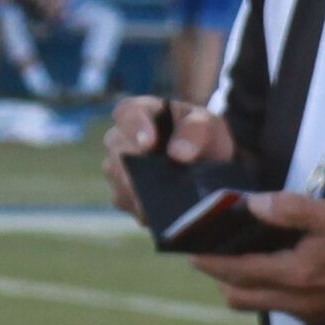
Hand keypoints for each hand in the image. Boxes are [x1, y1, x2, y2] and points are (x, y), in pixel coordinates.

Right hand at [96, 91, 195, 216]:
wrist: (207, 163)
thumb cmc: (201, 135)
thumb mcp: (207, 125)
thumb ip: (196, 131)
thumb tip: (179, 154)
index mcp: (140, 111)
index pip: (127, 113)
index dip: (134, 128)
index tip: (148, 143)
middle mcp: (120, 139)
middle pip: (118, 152)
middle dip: (137, 169)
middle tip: (158, 183)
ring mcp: (117, 169)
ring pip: (120, 182)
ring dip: (142, 194)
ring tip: (168, 202)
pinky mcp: (124, 196)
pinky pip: (128, 205)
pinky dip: (146, 210)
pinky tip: (165, 213)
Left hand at [199, 193, 324, 322]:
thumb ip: (291, 208)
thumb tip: (252, 204)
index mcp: (295, 274)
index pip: (236, 271)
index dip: (209, 260)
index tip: (190, 249)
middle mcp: (297, 300)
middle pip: (239, 295)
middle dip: (220, 274)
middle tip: (212, 250)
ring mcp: (309, 311)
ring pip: (258, 303)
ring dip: (243, 284)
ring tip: (243, 257)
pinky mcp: (321, 315)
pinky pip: (281, 307)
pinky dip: (269, 290)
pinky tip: (280, 267)